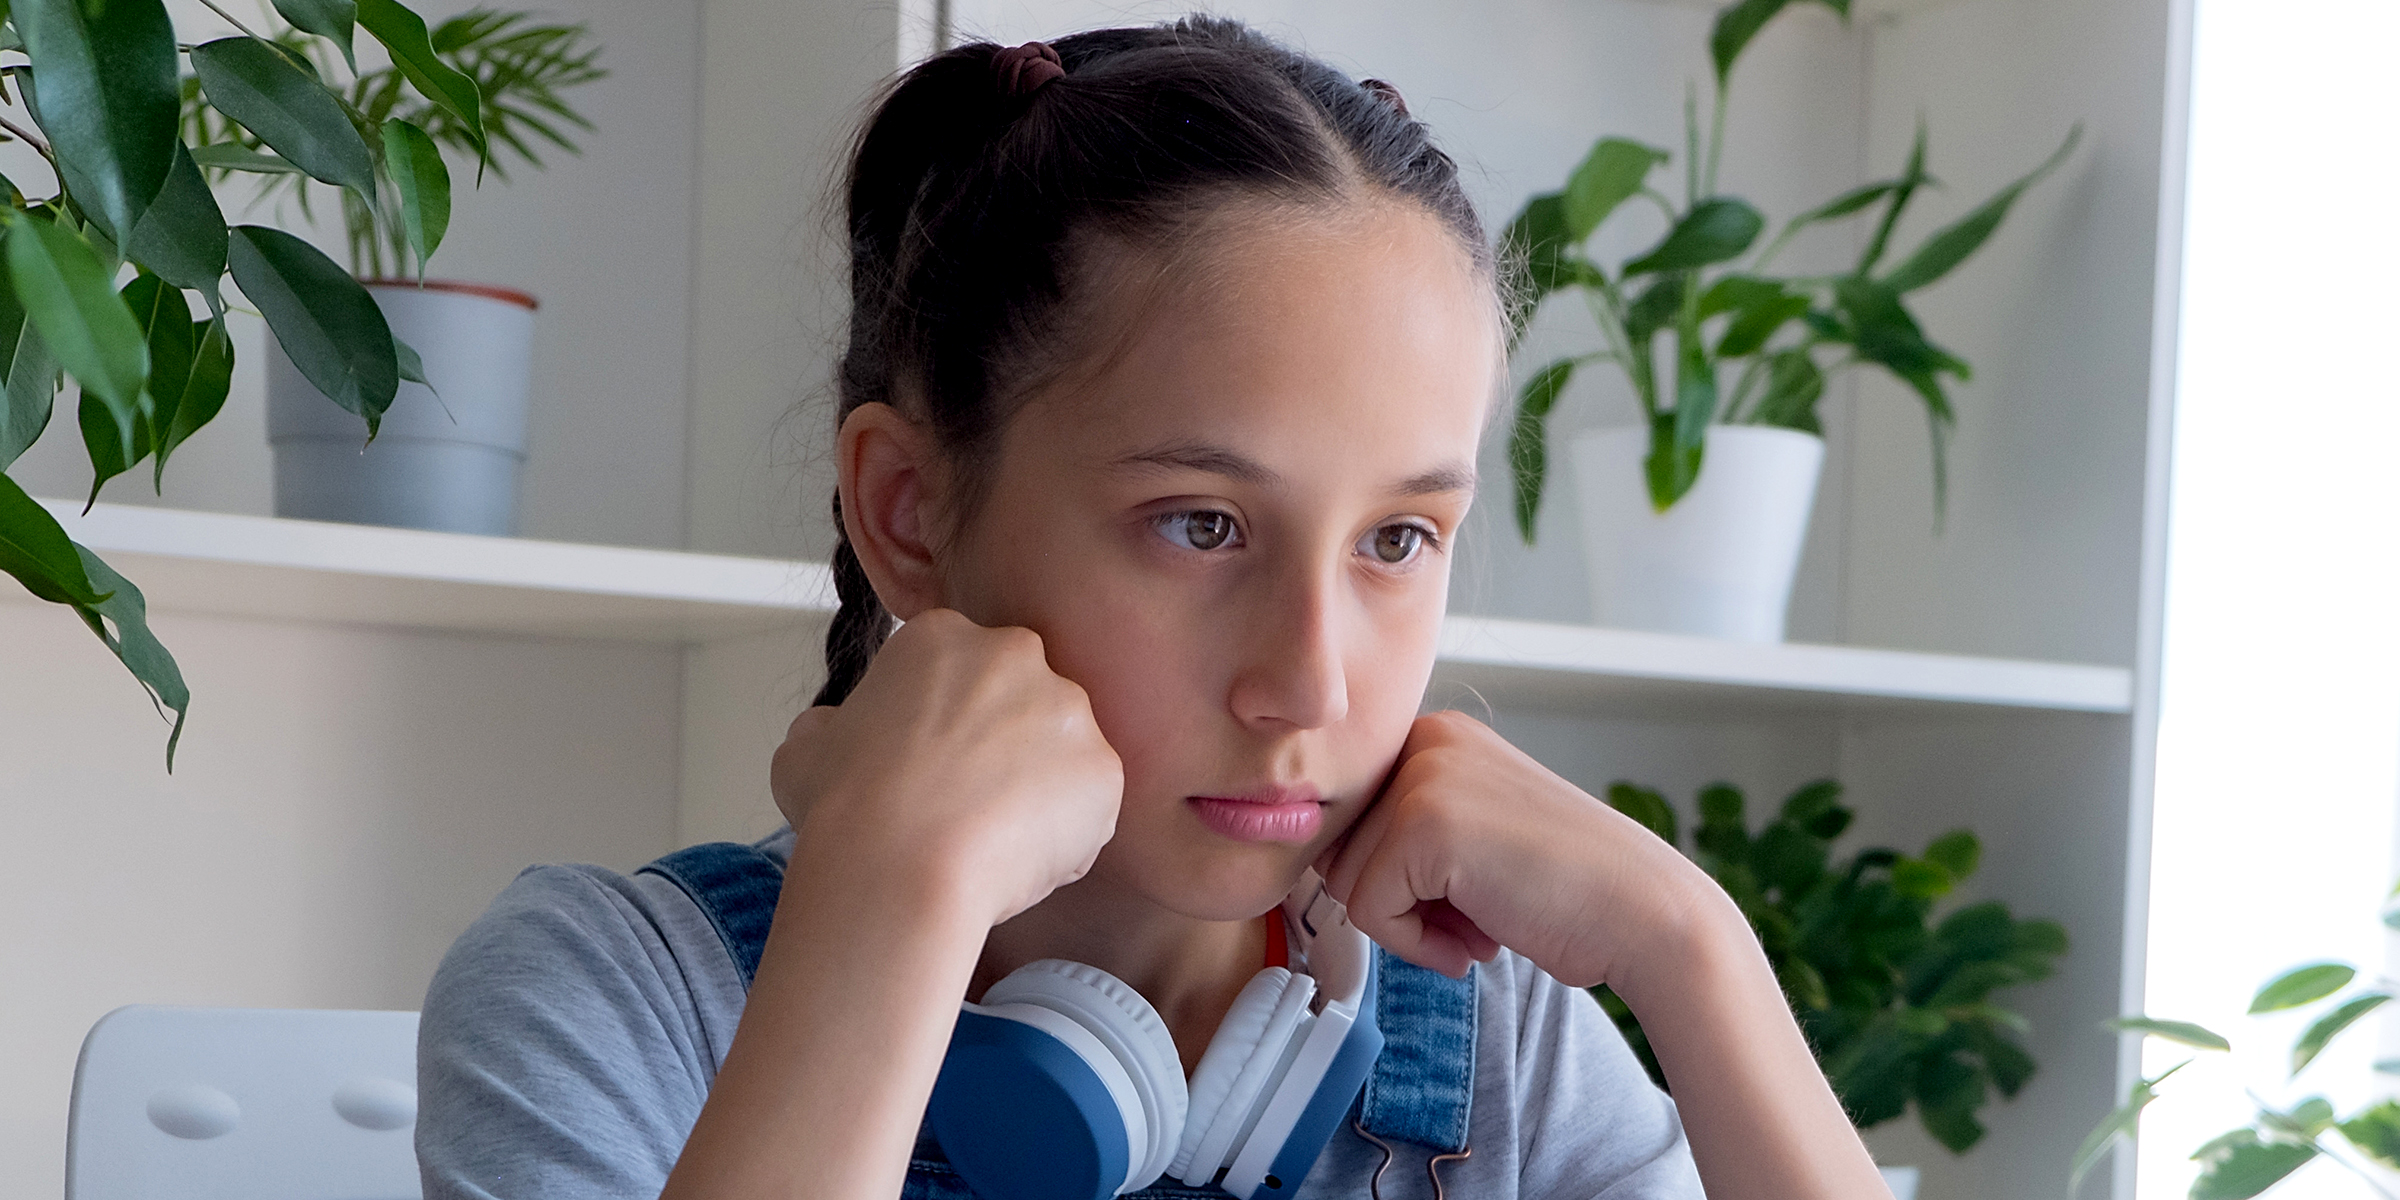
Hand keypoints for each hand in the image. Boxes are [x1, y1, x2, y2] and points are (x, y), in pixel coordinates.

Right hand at [771, 608, 1124, 927]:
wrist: (900, 867)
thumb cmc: (848, 811)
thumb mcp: (806, 746)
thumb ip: (833, 726)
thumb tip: (833, 736)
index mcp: (942, 637)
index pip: (962, 675)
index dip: (946, 726)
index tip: (930, 766)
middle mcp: (1014, 655)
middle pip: (1021, 702)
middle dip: (1003, 747)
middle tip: (965, 803)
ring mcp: (1068, 710)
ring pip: (1061, 753)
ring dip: (1037, 790)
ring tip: (990, 840)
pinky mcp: (1103, 769)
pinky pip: (1091, 806)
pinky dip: (1067, 837)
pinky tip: (1020, 861)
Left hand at [1315, 710, 1717, 989]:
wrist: (1645, 914)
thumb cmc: (1569, 891)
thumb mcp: (1473, 835)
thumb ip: (1404, 832)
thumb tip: (1321, 860)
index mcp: (1438, 735)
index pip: (1355, 822)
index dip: (1399, 879)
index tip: (1466, 892)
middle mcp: (1426, 737)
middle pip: (1341, 849)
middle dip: (1401, 901)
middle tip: (1479, 913)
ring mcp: (1423, 774)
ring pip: (1347, 882)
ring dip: (1411, 926)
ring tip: (1484, 921)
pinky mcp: (1423, 823)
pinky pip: (1368, 913)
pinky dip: (1418, 946)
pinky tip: (1481, 939)